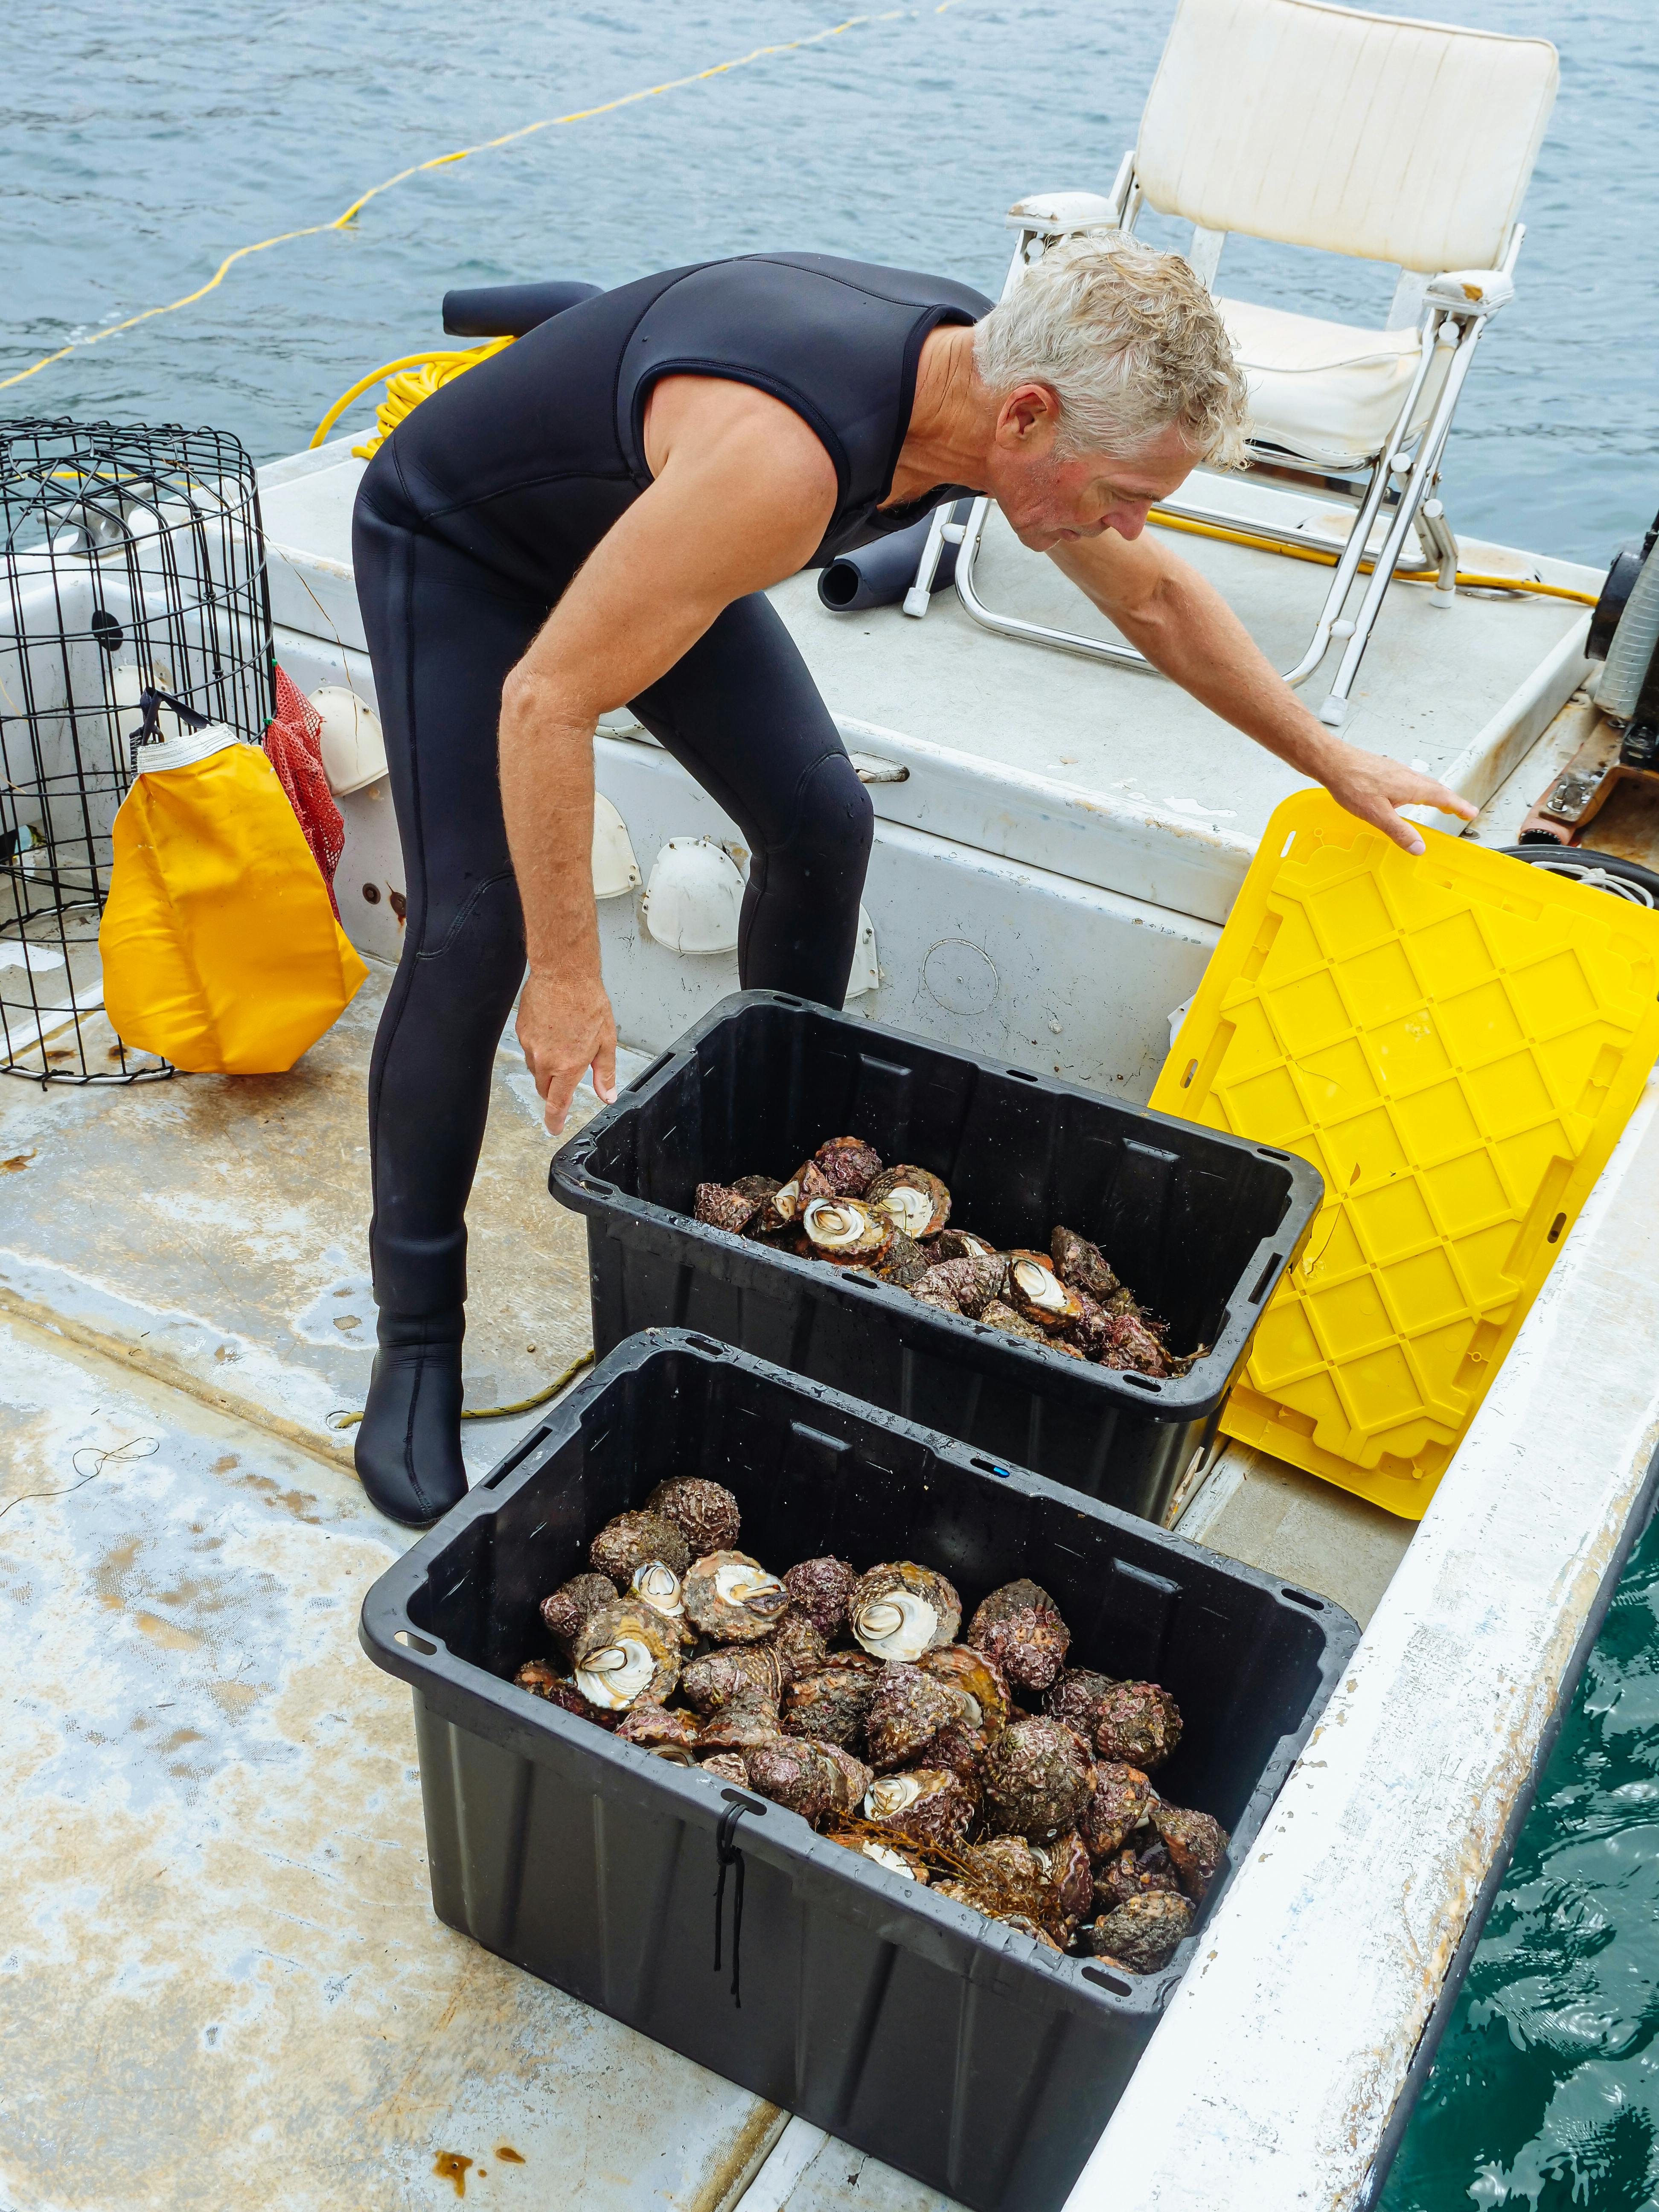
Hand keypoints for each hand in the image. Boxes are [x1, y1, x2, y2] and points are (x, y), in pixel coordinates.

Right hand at [516, 965, 617, 1136]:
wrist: (563, 972)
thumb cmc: (588, 1002)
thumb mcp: (606, 1041)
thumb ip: (605, 1072)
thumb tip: (607, 1095)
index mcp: (568, 1066)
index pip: (556, 1103)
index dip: (554, 1120)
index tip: (553, 1128)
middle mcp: (545, 1059)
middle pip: (544, 1088)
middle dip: (554, 1090)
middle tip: (567, 1076)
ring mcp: (530, 1045)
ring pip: (536, 1069)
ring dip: (548, 1067)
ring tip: (564, 1044)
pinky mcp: (521, 1031)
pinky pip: (529, 1049)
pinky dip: (540, 1047)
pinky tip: (553, 1030)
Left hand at [1320, 746, 1477, 856]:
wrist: (1333, 761)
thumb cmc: (1352, 783)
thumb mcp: (1377, 814)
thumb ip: (1399, 831)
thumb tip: (1419, 847)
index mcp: (1411, 786)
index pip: (1443, 797)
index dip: (1458, 806)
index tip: (1471, 812)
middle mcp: (1407, 775)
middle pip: (1436, 788)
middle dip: (1450, 800)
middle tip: (1460, 810)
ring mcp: (1396, 771)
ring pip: (1422, 783)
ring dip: (1435, 793)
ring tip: (1439, 803)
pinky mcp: (1384, 769)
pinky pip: (1409, 780)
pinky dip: (1418, 788)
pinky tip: (1407, 793)